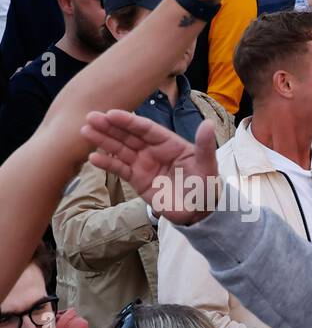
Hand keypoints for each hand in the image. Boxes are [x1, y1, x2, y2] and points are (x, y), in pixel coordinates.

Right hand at [82, 111, 219, 224]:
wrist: (199, 213)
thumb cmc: (206, 187)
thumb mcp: (208, 167)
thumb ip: (205, 146)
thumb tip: (208, 124)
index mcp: (170, 143)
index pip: (146, 129)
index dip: (129, 121)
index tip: (111, 113)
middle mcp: (154, 151)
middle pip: (129, 136)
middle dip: (110, 127)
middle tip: (90, 117)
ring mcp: (144, 164)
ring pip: (121, 149)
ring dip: (103, 141)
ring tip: (86, 132)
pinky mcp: (138, 180)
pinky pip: (120, 169)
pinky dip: (107, 163)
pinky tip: (93, 158)